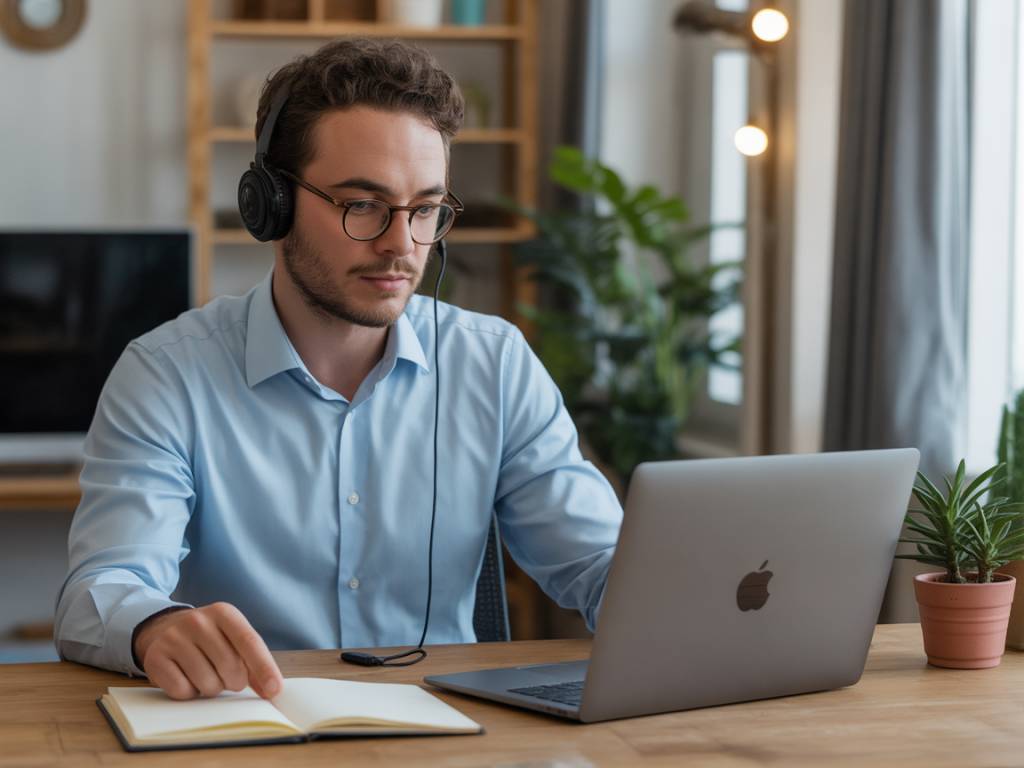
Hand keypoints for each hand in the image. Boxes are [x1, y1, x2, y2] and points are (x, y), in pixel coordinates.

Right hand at [133, 602, 283, 700]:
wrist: (164, 629)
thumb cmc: (209, 639)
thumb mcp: (232, 639)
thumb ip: (254, 662)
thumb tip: (272, 690)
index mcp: (223, 613)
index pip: (249, 641)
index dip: (264, 667)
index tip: (275, 690)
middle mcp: (198, 621)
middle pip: (230, 666)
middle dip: (234, 681)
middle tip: (227, 677)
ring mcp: (174, 638)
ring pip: (207, 682)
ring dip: (211, 688)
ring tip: (205, 674)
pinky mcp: (155, 658)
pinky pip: (182, 691)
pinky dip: (189, 693)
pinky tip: (186, 678)